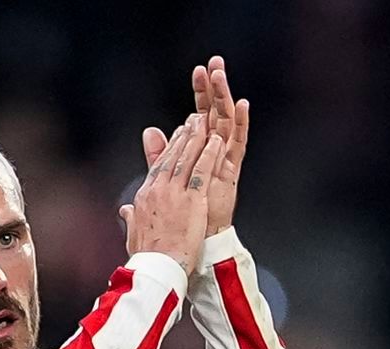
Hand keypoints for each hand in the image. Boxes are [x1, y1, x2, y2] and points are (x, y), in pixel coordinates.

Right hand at [119, 116, 223, 276]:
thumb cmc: (149, 257)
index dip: (168, 149)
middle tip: (192, 121)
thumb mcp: (134, 233)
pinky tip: (216, 141)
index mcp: (144, 197)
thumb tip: (124, 210)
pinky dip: (209, 154)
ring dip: (197, 138)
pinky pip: (202, 170)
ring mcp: (175, 193)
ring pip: (187, 158)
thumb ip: (131, 217)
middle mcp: (158, 190)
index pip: (157, 167)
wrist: (159, 268)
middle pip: (172, 156)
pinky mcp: (192, 200)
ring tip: (204, 124)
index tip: (175, 137)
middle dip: (183, 136)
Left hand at [141, 56, 248, 236]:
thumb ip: (158, 157)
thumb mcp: (164, 184)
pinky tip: (242, 104)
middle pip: (215, 114)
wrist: (192, 243)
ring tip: (222, 75)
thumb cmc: (181, 219)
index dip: (199, 94)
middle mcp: (213, 155)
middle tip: (214, 64)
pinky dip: (240, 124)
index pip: (199, 118)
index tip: (198, 71)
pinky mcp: (231, 172)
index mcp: (198, 155)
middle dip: (213, 90)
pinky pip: (238, 144)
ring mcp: (223, 162)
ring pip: (226, 123)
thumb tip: (147, 139)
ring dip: (224, 98)